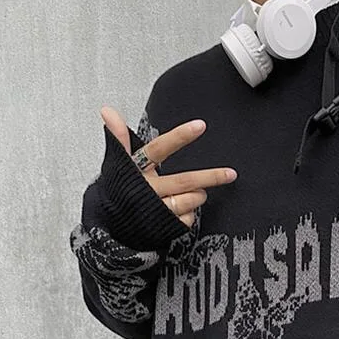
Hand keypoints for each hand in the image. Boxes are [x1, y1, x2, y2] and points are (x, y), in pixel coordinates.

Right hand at [99, 105, 237, 227]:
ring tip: (196, 192)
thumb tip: (107, 110)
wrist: (110, 228)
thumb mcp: (117, 164)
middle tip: (230, 174)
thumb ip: (120, 139)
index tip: (201, 125)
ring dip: (198, 195)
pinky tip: (183, 210)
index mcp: (135, 170)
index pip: (158, 149)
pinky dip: (190, 214)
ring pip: (189, 200)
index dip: (179, 137)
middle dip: (211, 177)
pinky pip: (188, 219)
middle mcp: (148, 189)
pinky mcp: (164, 227)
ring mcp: (157, 210)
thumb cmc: (119, 191)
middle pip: (184, 181)